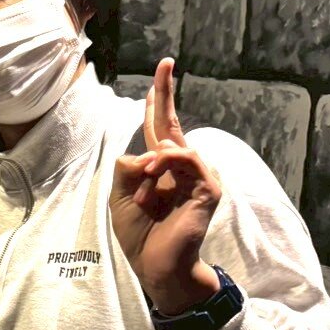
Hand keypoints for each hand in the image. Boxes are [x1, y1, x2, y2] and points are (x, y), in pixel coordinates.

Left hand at [109, 58, 222, 314]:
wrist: (156, 266)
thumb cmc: (140, 234)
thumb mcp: (120, 195)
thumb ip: (127, 167)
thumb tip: (146, 153)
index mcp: (161, 169)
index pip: (160, 128)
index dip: (159, 101)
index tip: (162, 71)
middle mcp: (182, 168)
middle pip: (173, 123)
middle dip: (167, 93)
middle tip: (166, 63)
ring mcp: (199, 177)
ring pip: (171, 147)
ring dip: (151, 167)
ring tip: (141, 195)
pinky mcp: (209, 189)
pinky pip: (187, 160)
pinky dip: (166, 167)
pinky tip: (153, 183)